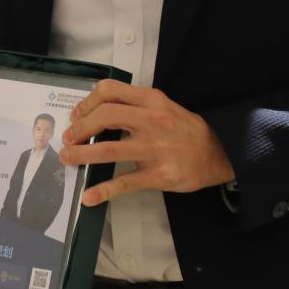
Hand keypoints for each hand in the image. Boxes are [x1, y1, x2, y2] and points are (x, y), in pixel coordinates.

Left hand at [59, 79, 234, 205]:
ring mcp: (155, 149)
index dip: (86, 103)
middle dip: (79, 128)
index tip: (76, 115)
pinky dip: (102, 191)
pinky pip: (124, 183)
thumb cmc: (187, 130)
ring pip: (107, 150)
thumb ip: (135, 105)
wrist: (219, 154)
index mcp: (151, 100)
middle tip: (69, 138)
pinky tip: (88, 197)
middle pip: (104, 117)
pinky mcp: (158, 175)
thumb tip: (97, 112)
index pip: (110, 91)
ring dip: (81, 154)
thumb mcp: (164, 106)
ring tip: (68, 158)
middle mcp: (152, 121)